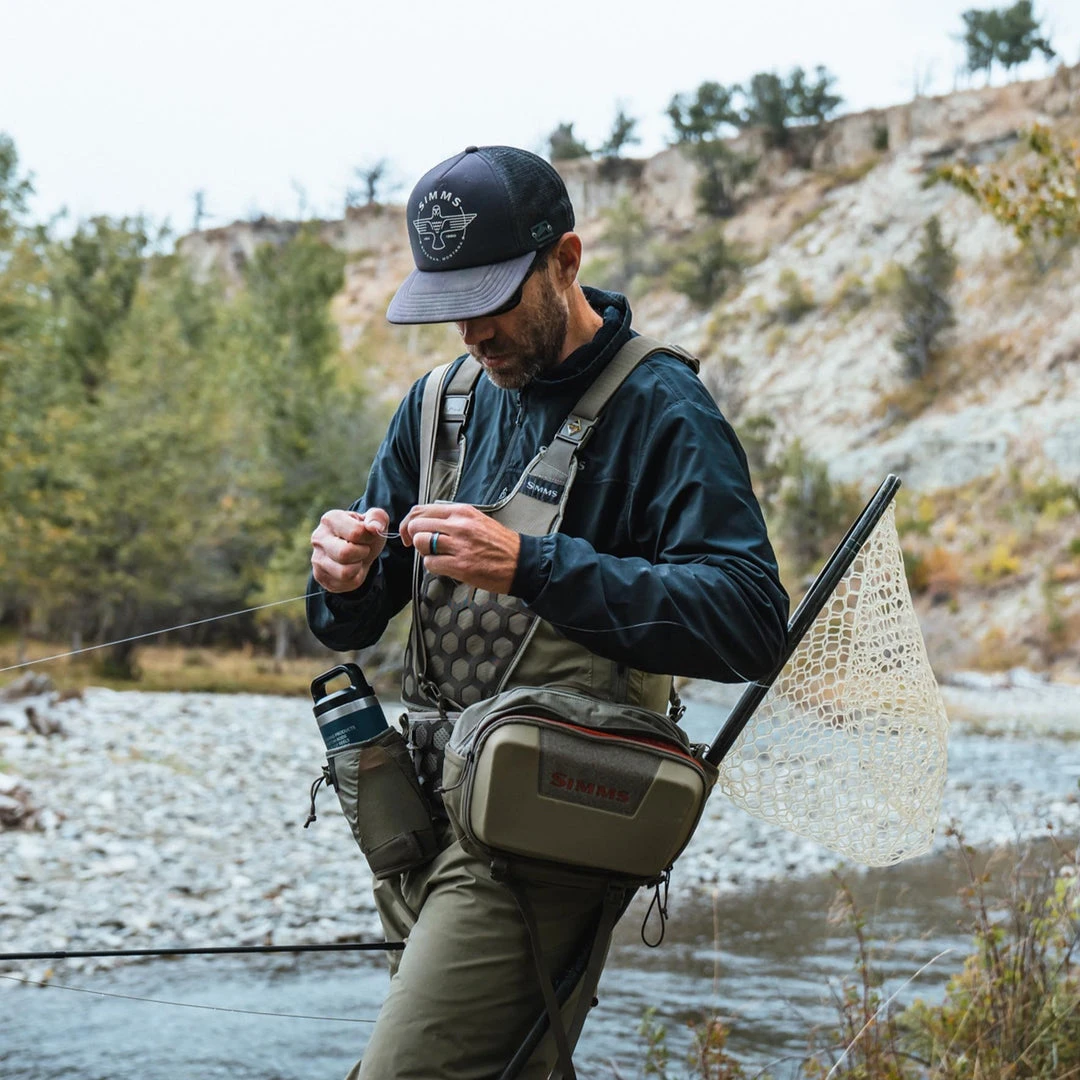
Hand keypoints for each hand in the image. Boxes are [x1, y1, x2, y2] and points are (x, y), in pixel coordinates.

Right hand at [310, 508, 389, 593]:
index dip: (368, 537)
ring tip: (356, 559)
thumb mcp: (375, 520)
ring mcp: (316, 558)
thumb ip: (377, 517)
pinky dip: (355, 578)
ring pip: (344, 572)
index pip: (356, 532)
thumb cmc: (364, 533)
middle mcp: (318, 538)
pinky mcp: (320, 576)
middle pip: (345, 553)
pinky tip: (351, 568)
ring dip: (358, 567)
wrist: (357, 551)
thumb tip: (374, 527)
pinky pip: (344, 584)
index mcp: (330, 519)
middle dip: (362, 553)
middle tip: (363, 549)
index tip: (366, 535)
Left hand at [400, 503, 520, 594]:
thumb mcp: (476, 519)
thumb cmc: (498, 543)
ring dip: (423, 552)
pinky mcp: (461, 565)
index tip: (411, 532)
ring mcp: (459, 545)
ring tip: (437, 555)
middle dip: (413, 537)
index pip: (421, 510)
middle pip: (417, 525)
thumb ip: (452, 519)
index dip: (410, 522)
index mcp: (461, 511)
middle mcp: (459, 525)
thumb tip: (427, 523)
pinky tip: (445, 566)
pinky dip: (433, 566)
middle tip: (418, 546)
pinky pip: (430, 563)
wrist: (521, 561)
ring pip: (421, 542)